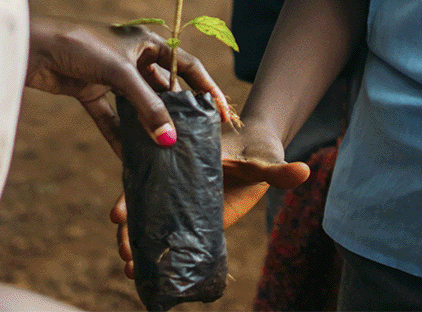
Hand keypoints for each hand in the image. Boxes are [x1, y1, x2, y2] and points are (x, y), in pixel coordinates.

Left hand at [25, 21, 230, 157]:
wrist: (33, 47)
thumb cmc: (82, 45)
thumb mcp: (120, 74)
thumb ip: (146, 107)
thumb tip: (169, 140)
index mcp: (147, 41)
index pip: (186, 65)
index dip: (206, 87)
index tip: (222, 111)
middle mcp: (132, 56)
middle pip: (161, 88)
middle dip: (175, 112)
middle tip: (192, 138)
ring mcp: (110, 75)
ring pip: (136, 105)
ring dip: (146, 127)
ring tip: (164, 152)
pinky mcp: (89, 90)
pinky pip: (110, 118)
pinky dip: (118, 135)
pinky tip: (129, 158)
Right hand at [111, 120, 309, 277]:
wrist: (259, 148)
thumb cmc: (259, 150)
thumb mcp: (266, 159)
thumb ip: (281, 170)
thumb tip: (304, 172)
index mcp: (185, 162)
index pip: (151, 178)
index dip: (131, 195)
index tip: (116, 214)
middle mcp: (179, 181)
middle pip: (144, 203)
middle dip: (130, 228)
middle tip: (123, 251)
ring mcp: (186, 201)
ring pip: (151, 221)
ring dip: (136, 242)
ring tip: (128, 267)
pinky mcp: (198, 220)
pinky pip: (172, 235)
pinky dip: (156, 250)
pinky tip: (140, 272)